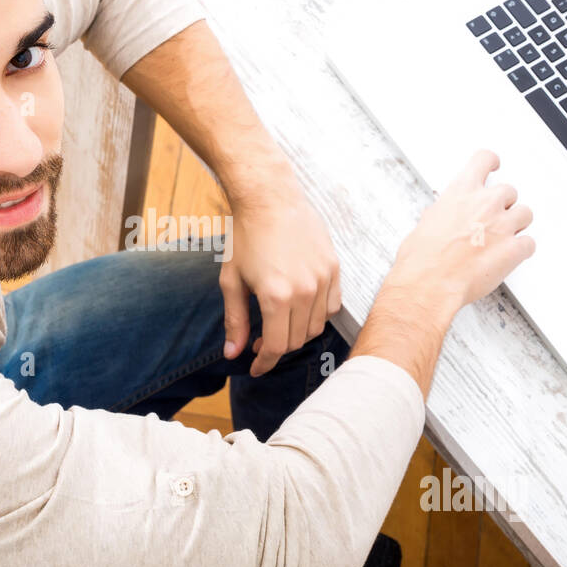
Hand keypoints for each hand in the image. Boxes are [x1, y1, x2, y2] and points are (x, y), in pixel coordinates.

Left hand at [220, 181, 340, 376]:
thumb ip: (235, 320)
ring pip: (317, 326)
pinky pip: (332, 306)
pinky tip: (300, 307)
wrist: (270, 198)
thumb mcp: (232, 281)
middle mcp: (305, 291)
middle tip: (259, 341)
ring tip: (279, 323)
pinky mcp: (334, 268)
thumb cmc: (245, 237)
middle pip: (297, 340)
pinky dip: (317, 315)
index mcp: (277, 297)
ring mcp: (323, 279)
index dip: (264, 363)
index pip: (276, 347)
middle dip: (276, 347)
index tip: (255, 368)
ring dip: (297, 332)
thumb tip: (232, 354)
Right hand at [383, 150, 534, 318]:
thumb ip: (442, 214)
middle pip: (509, 191)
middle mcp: (485, 203)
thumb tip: (442, 217)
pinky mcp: (514, 249)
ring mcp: (502, 225)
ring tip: (502, 239)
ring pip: (525, 213)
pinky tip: (509, 257)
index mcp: (461, 192)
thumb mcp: (424, 225)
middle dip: (503, 204)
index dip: (491, 162)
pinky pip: (529, 244)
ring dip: (516, 224)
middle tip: (493, 219)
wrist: (429, 283)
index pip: (484, 160)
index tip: (494, 165)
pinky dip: (521, 250)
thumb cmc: (421, 258)